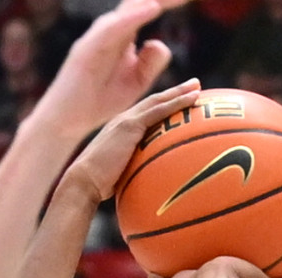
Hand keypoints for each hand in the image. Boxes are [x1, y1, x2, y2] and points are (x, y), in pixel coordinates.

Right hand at [36, 0, 181, 137]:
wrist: (68, 120)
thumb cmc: (99, 101)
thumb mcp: (135, 82)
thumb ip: (151, 62)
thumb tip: (158, 41)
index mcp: (122, 35)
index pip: (147, 8)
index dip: (168, 2)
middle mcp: (109, 31)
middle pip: (137, 3)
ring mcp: (97, 38)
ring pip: (126, 10)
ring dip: (149, 2)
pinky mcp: (86, 49)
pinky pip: (112, 28)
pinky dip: (132, 17)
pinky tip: (152, 9)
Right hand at [58, 80, 201, 201]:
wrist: (83, 182)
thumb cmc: (98, 187)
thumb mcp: (120, 176)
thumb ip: (135, 173)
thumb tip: (150, 188)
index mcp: (120, 130)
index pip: (144, 113)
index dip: (162, 106)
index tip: (177, 102)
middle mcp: (123, 120)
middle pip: (153, 101)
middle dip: (174, 92)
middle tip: (194, 86)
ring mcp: (126, 120)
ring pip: (158, 101)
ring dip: (179, 92)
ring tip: (197, 87)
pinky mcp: (130, 125)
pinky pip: (159, 110)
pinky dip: (178, 102)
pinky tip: (194, 98)